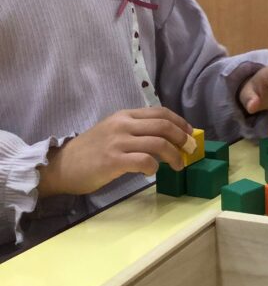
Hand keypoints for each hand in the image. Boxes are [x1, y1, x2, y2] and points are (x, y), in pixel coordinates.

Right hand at [38, 107, 191, 196]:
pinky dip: (154, 167)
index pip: (161, 112)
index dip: (180, 122)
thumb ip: (137, 130)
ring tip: (179, 165)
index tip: (190, 133)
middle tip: (190, 150)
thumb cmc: (90, 151)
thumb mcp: (114, 131)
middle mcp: (123, 125)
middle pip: (163, 126)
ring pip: (158, 143)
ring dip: (174, 155)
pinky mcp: (113, 160)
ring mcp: (117, 142)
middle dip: (182, 138)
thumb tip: (168, 137)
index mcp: (124, 115)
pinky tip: (152, 172)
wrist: (60, 167)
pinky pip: (144, 161)